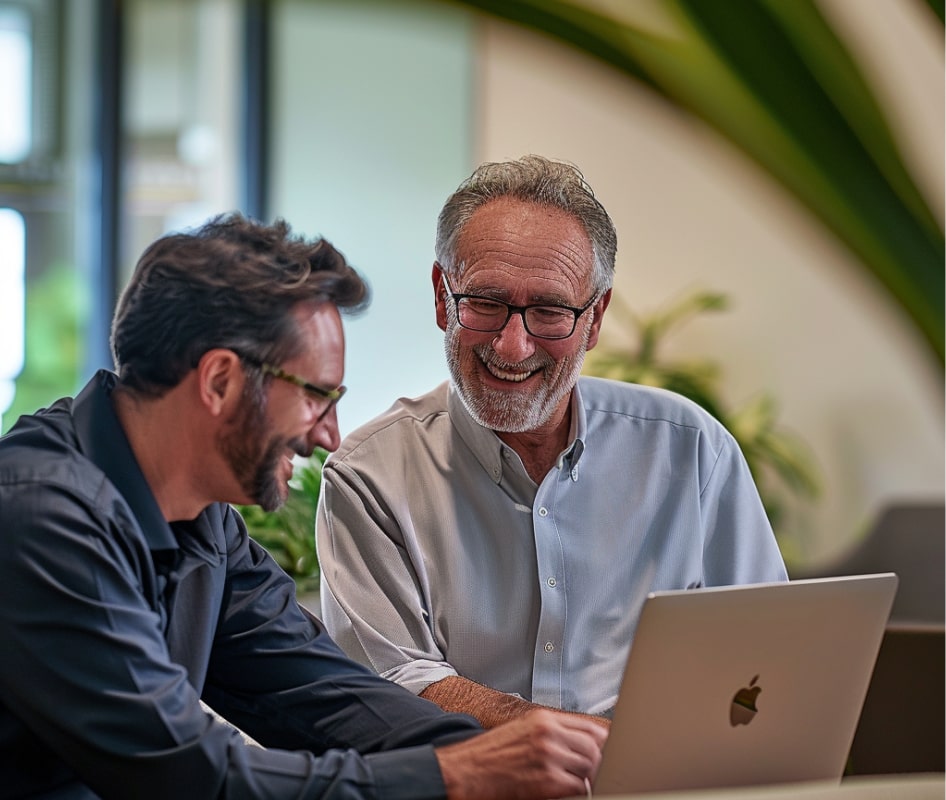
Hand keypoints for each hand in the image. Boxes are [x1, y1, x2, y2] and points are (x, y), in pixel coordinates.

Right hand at [435, 708, 607, 799]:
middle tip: (604, 772)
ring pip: (591, 766)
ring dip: (593, 777)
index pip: (589, 727)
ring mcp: (549, 756)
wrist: (463, 771)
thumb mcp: (521, 732)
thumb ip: (551, 734)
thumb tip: (580, 745)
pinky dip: (583, 791)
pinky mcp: (548, 781)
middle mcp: (548, 733)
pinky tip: (576, 792)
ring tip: (588, 782)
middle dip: (602, 762)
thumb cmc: (488, 756)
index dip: (606, 741)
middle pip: (595, 746)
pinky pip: (580, 787)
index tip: (612, 751)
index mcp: (543, 719)